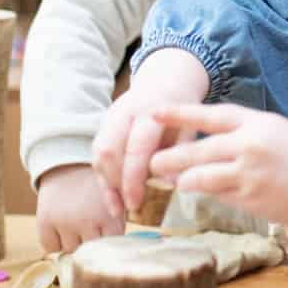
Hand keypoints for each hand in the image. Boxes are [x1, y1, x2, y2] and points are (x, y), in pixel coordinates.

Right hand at [35, 164, 124, 252]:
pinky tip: (61, 225)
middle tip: (91, 225)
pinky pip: (50, 247)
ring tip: (76, 221)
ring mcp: (64, 222)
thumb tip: (122, 250)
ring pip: (70, 251)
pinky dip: (54, 241)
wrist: (68, 162)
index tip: (108, 233)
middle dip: (92, 242)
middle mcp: (86, 220)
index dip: (110, 241)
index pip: (111, 245)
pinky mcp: (44, 221)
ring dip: (73, 242)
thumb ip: (118, 222)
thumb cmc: (96, 185)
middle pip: (90, 252)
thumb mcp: (115, 198)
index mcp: (108, 215)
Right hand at [91, 47, 209, 215]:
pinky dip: (104, 177)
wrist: (166, 79)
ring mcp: (111, 116)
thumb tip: (173, 183)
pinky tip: (114, 197)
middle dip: (115, 183)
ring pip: (99, 153)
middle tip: (127, 208)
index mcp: (152, 111)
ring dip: (107, 183)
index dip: (133, 178)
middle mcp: (126, 111)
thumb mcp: (190, 124)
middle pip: (109, 150)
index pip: (136, 147)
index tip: (137, 203)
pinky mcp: (104, 124)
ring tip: (120, 207)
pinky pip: (97, 153)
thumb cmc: (182, 106)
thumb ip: (182, 150)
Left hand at [148, 101, 287, 233]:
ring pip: (201, 176)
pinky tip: (197, 194)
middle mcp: (250, 143)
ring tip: (167, 181)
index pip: (208, 115)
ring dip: (182, 180)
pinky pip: (219, 196)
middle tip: (149, 161)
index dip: (178, 114)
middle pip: (196, 149)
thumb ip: (245, 139)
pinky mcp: (253, 198)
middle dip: (169, 157)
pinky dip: (207, 194)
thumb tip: (215, 150)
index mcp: (256, 122)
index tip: (152, 112)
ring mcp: (250, 172)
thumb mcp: (277, 134)